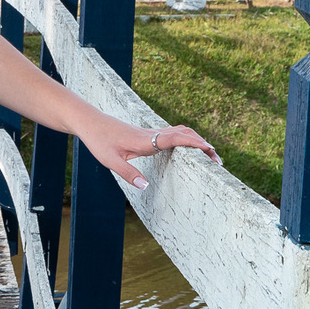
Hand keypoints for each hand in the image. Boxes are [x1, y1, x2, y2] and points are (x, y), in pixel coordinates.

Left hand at [78, 116, 221, 190]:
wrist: (90, 122)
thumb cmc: (99, 141)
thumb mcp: (110, 161)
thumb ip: (128, 174)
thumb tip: (145, 186)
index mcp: (146, 140)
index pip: (176, 138)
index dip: (194, 144)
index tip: (211, 151)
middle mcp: (152, 133)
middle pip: (185, 134)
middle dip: (204, 145)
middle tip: (218, 162)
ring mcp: (152, 132)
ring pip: (181, 132)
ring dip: (197, 142)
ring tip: (210, 157)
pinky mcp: (149, 134)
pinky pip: (174, 134)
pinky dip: (187, 140)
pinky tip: (190, 150)